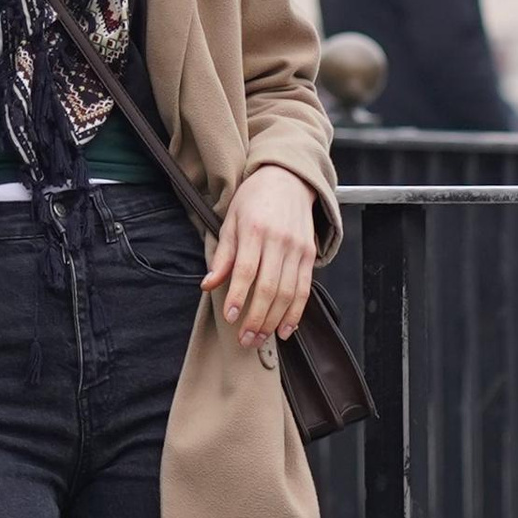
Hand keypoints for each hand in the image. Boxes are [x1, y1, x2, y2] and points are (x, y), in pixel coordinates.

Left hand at [203, 162, 315, 349]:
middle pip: (268, 287)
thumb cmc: (254, 199)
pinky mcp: (309, 255)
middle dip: (256, 318)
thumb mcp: (231, 220)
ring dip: (274, 321)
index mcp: (254, 229)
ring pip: (288, 293)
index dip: (238, 296)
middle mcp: (278, 240)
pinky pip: (305, 289)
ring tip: (260, 338)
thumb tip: (208, 284)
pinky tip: (286, 329)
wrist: (288, 178)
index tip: (230, 317)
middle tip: (245, 339)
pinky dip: (296, 313)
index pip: (246, 269)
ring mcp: (297, 248)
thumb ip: (223, 255)